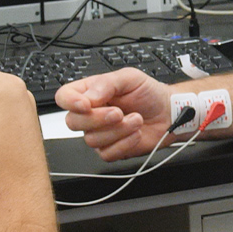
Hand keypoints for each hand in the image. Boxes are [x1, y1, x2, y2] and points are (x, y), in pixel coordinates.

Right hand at [54, 68, 177, 161]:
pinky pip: (106, 154)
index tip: (85, 104)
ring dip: (118, 131)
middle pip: (73, 122)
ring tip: (135, 119)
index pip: (64, 97)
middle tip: (119, 112)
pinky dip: (124, 144)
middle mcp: (91, 114)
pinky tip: (135, 133)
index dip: (70, 102)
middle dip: (98, 119)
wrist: (167, 113)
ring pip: (91, 140)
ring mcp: (99, 133)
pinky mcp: (110, 149)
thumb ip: (106, 84)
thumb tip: (88, 97)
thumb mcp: (129, 78)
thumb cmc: (149, 93)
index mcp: (90, 92)